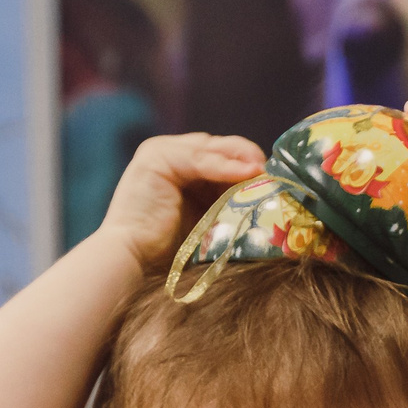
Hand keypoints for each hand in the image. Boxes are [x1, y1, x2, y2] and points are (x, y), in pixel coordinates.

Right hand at [98, 134, 264, 271]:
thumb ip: (225, 201)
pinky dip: (226, 166)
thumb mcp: (205, 218)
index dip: (246, 162)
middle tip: (274, 173)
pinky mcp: (157, 158)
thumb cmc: (168, 250)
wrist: (133, 260)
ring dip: (241, 159)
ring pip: (211, 149)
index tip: (273, 177)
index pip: (219, 155)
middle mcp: (166, 152)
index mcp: (175, 165)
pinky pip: (201, 159)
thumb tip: (265, 196)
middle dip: (246, 157)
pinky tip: (250, 171)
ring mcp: (159, 152)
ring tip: (265, 171)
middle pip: (217, 147)